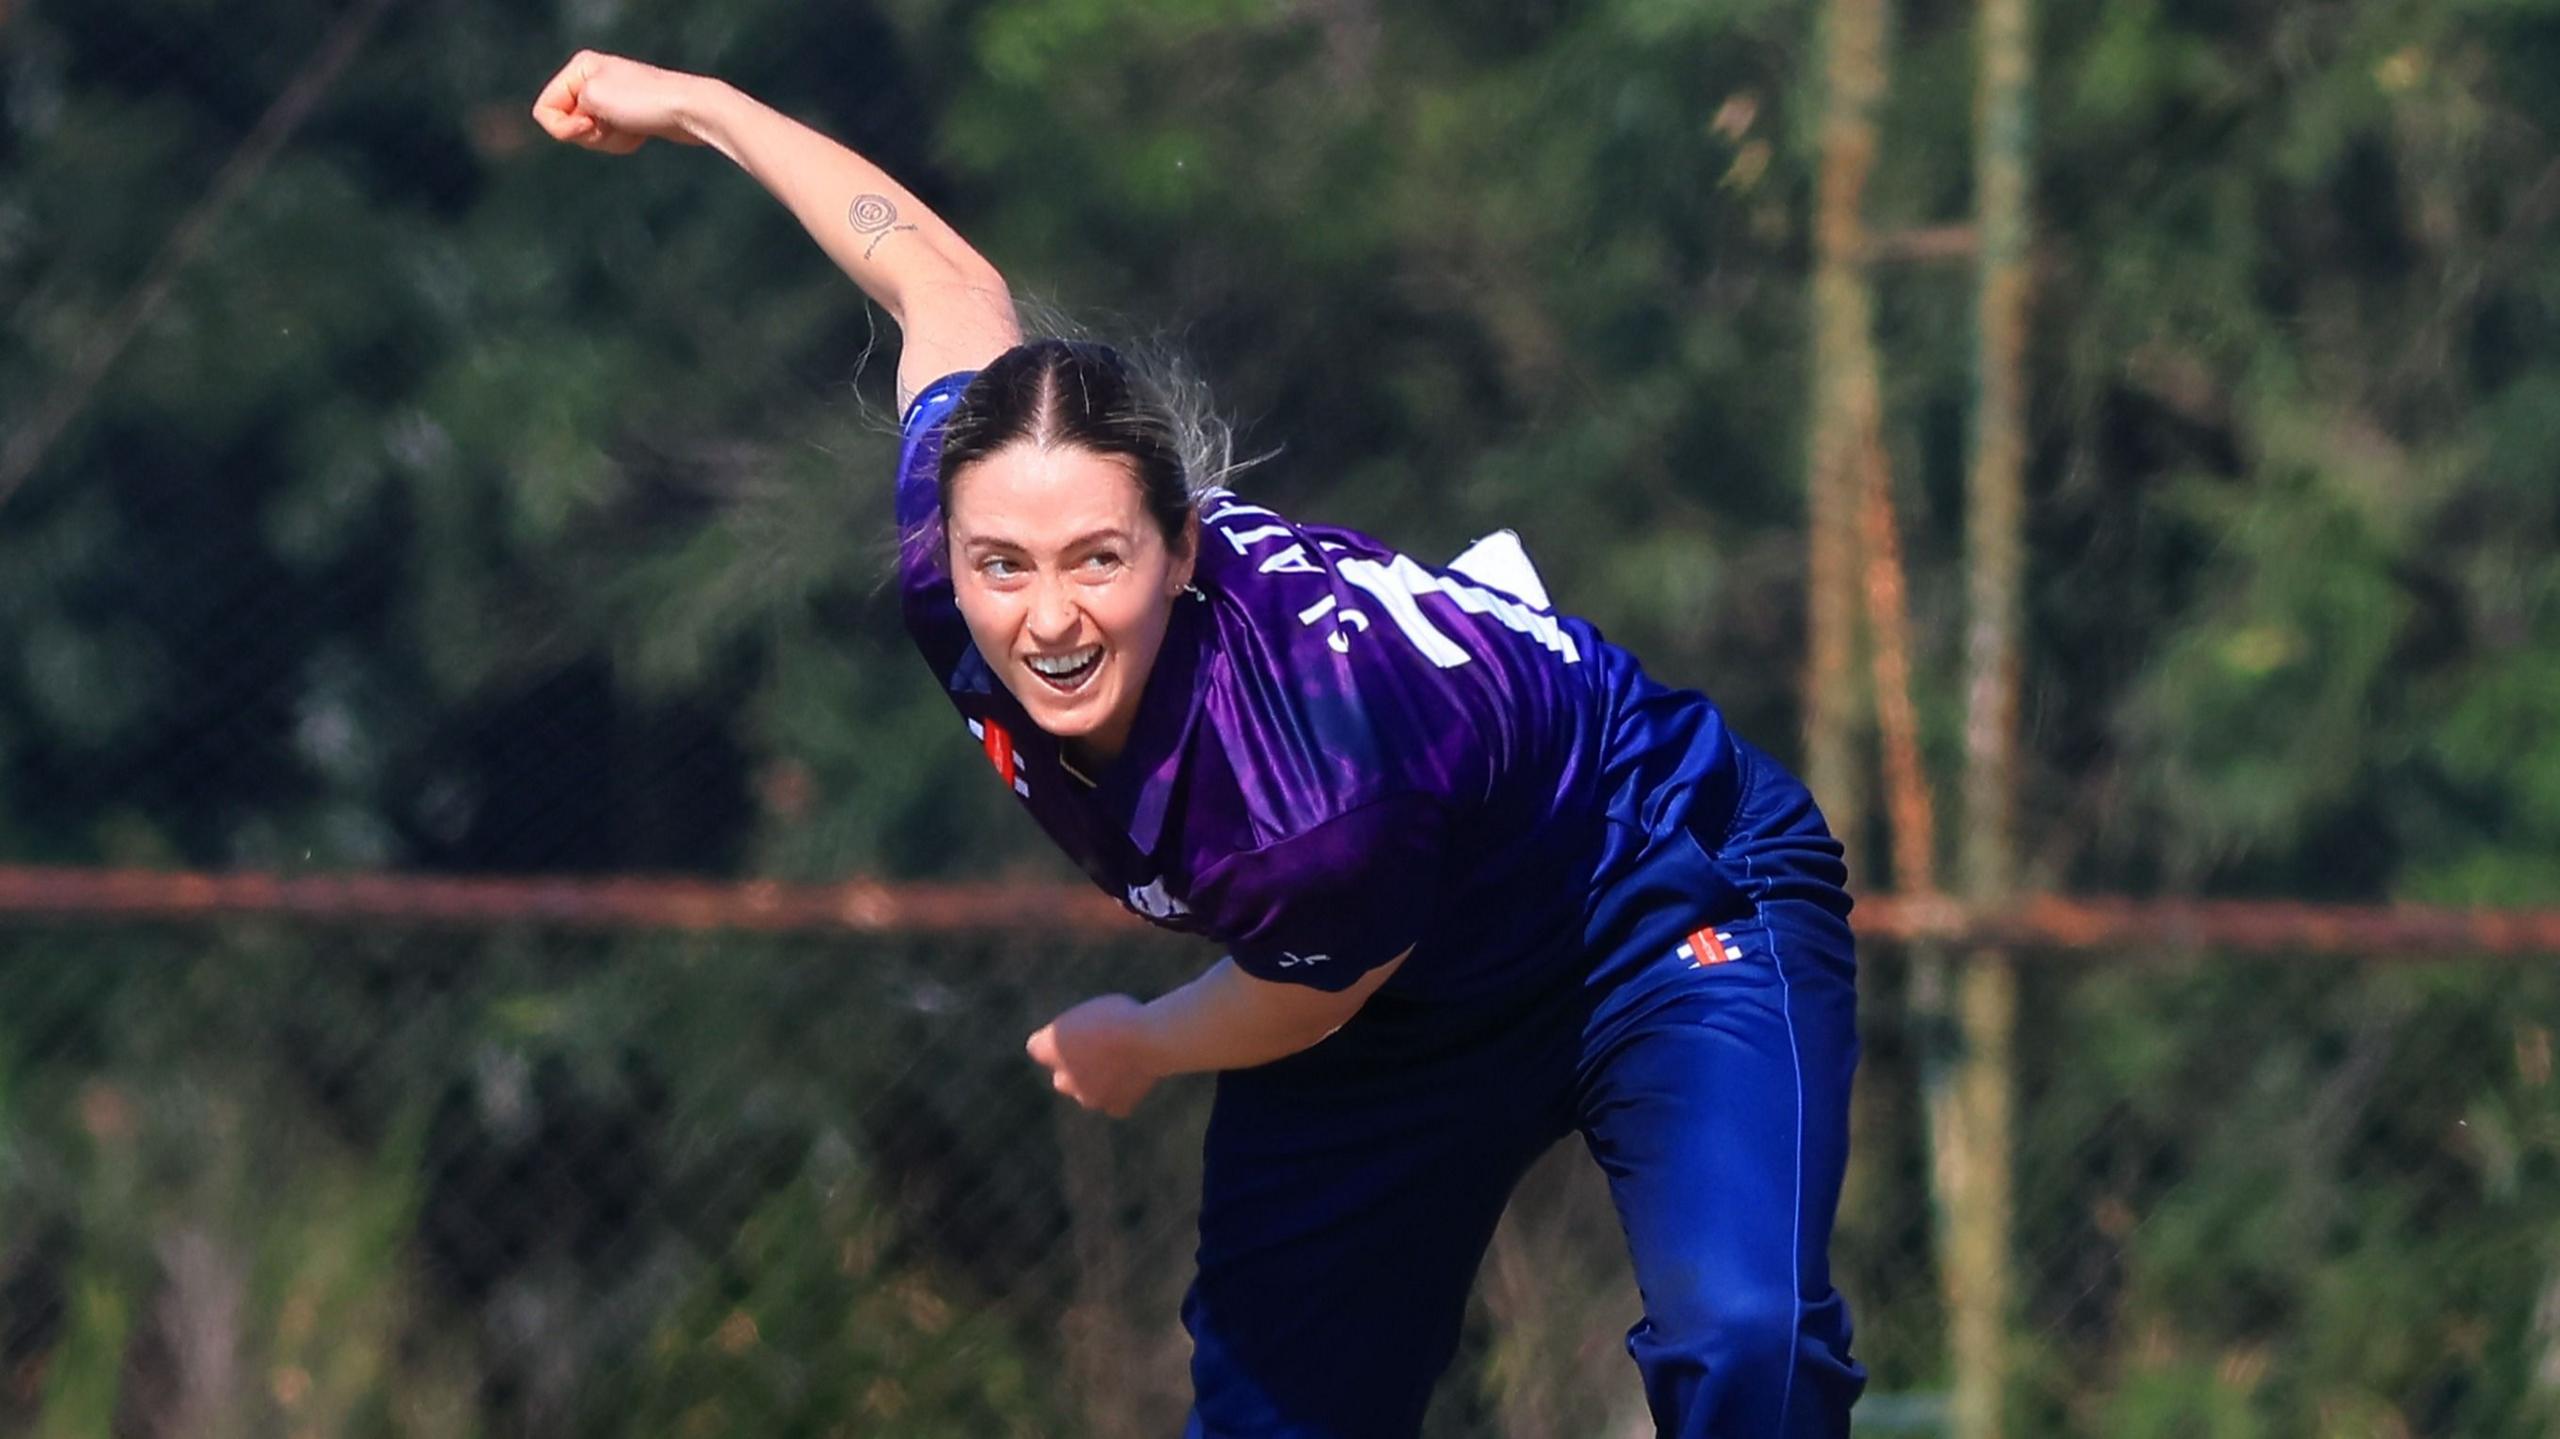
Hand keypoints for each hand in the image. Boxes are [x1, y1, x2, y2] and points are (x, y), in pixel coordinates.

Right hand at [531, 51, 712, 154]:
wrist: (690, 111)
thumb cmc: (642, 101)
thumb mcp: (592, 98)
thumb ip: (568, 112)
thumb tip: (578, 123)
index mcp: (579, 67)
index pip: (544, 108)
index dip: (562, 126)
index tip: (588, 124)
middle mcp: (593, 79)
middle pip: (566, 124)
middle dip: (588, 135)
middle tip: (611, 125)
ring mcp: (611, 99)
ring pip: (588, 137)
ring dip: (607, 141)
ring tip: (631, 129)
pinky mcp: (628, 117)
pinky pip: (611, 140)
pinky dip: (622, 143)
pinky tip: (640, 135)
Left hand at [1027, 995, 1159, 1118]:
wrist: (1146, 1039)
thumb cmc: (1119, 1015)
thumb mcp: (1092, 1007)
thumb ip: (1081, 1027)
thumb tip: (1087, 1038)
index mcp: (1047, 1048)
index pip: (1038, 1047)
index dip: (1058, 1037)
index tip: (1077, 1028)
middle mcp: (1062, 1079)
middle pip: (1062, 1078)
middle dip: (1075, 1069)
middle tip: (1100, 1050)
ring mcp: (1090, 1097)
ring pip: (1088, 1095)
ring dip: (1098, 1084)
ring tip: (1122, 1062)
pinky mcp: (1115, 1107)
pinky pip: (1115, 1104)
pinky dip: (1122, 1095)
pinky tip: (1134, 1078)